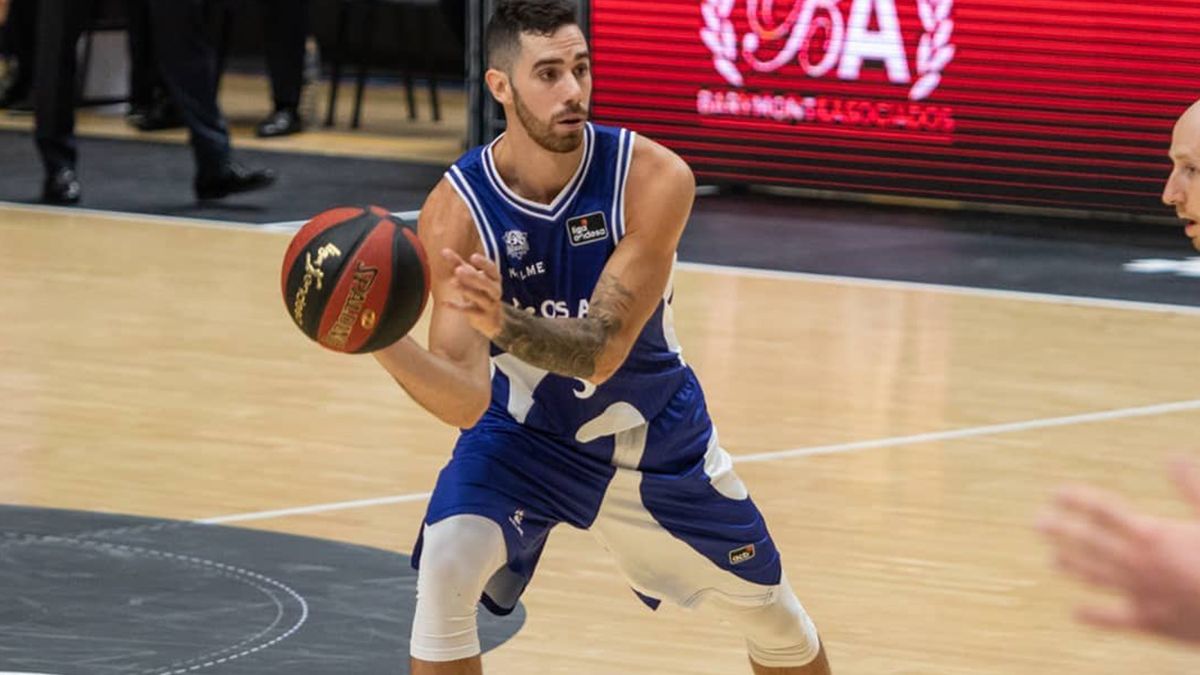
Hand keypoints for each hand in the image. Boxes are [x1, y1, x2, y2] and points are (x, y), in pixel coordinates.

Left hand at [442, 249, 502, 338]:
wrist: (492, 320)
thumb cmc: (480, 292)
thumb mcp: (471, 278)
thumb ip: (458, 264)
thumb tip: (444, 250)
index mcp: (494, 279)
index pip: (492, 269)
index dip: (484, 263)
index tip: (473, 256)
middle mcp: (495, 291)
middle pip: (486, 284)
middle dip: (473, 277)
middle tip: (458, 270)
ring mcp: (490, 305)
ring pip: (480, 297)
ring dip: (466, 290)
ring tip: (452, 282)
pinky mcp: (482, 317)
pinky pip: (470, 312)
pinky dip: (457, 307)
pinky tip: (444, 303)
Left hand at [1037, 459, 1199, 642]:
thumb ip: (1192, 487)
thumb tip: (1173, 457)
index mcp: (1153, 534)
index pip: (1104, 510)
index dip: (1078, 500)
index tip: (1058, 493)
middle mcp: (1138, 562)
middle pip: (1088, 541)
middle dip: (1060, 530)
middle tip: (1037, 522)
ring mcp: (1140, 593)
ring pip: (1095, 576)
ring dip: (1071, 565)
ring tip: (1053, 559)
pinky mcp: (1149, 623)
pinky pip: (1113, 620)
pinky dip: (1093, 615)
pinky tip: (1076, 612)